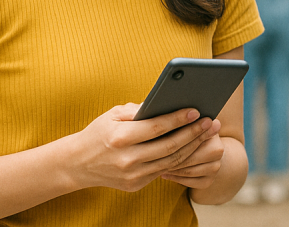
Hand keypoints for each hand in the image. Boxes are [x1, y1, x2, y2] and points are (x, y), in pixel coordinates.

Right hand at [69, 103, 218, 192]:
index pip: (156, 128)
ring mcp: (132, 175)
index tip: (196, 111)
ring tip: (206, 133)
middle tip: (210, 122)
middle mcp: (127, 159)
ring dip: (192, 147)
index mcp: (120, 138)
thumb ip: (138, 110)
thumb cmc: (98, 133)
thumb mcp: (113, 115)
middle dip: (193, 133)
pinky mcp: (135, 185)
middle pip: (169, 146)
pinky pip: (163, 170)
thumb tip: (166, 103)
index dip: (178, 119)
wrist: (77, 164)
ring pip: (170, 161)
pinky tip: (191, 147)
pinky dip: (179, 159)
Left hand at [159, 120, 225, 188]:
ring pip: (187, 171)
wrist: (209, 149)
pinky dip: (175, 178)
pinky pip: (189, 182)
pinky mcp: (208, 181)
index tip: (156, 139)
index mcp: (213, 131)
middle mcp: (218, 150)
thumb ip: (179, 119)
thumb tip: (160, 115)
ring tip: (155, 165)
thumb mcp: (187, 122)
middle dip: (169, 157)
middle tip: (151, 156)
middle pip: (188, 157)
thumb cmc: (190, 131)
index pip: (190, 137)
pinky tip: (164, 173)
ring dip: (171, 168)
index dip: (173, 139)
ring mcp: (215, 167)